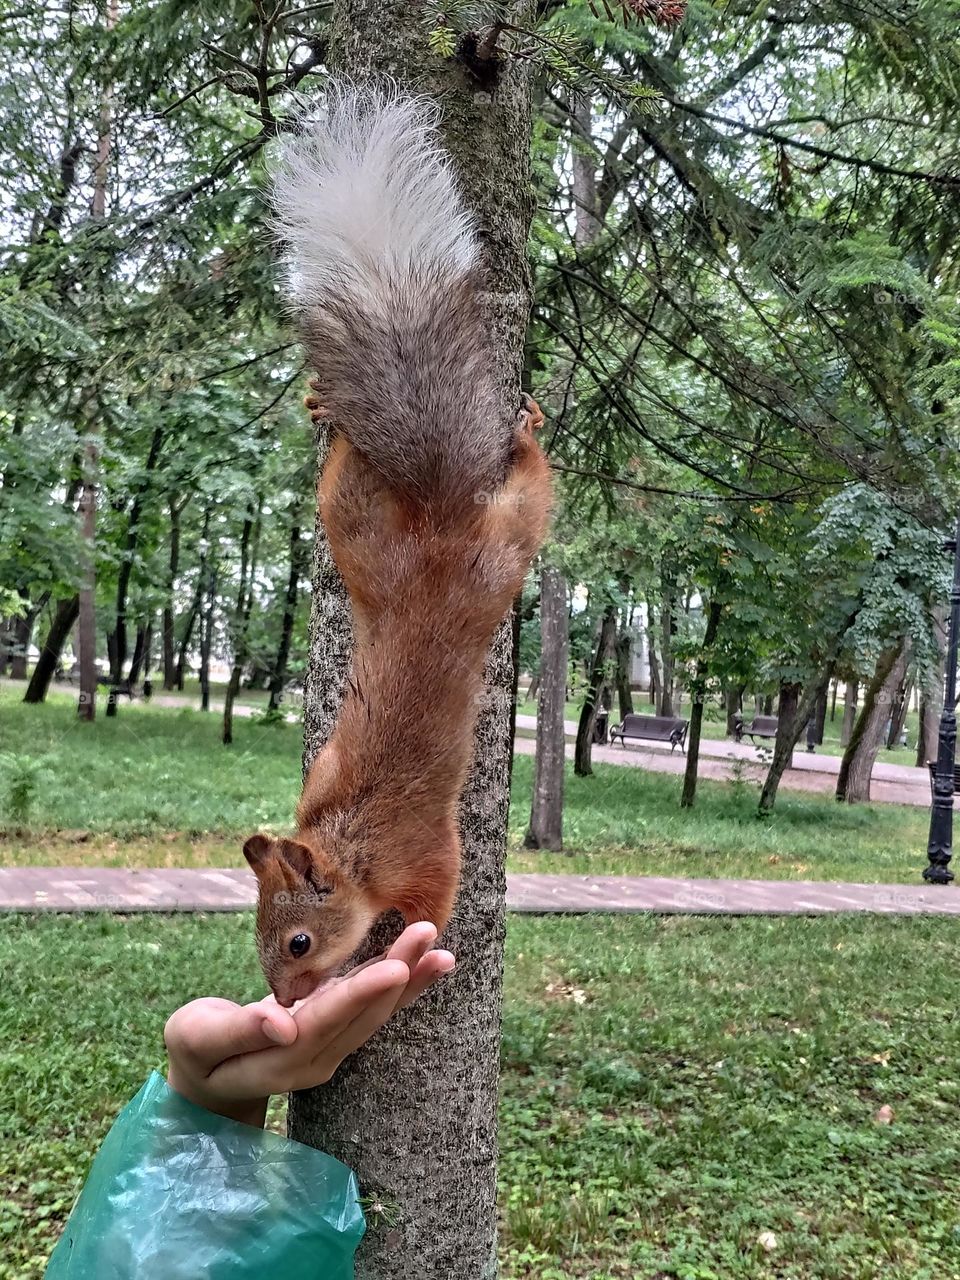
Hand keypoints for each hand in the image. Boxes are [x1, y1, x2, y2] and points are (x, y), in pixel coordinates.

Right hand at [164, 922, 453, 1126]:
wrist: (208, 1079)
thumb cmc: (196, 1052)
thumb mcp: (200, 1039)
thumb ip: (239, 1032)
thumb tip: (283, 1022)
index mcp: (284, 1060)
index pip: (327, 1023)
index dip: (360, 995)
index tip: (394, 969)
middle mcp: (319, 1059)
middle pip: (363, 1015)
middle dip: (397, 974)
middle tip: (425, 934)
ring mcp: (332, 1048)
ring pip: (377, 1012)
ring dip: (410, 979)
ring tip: (440, 948)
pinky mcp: (338, 1032)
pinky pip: (374, 1008)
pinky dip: (404, 985)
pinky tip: (430, 962)